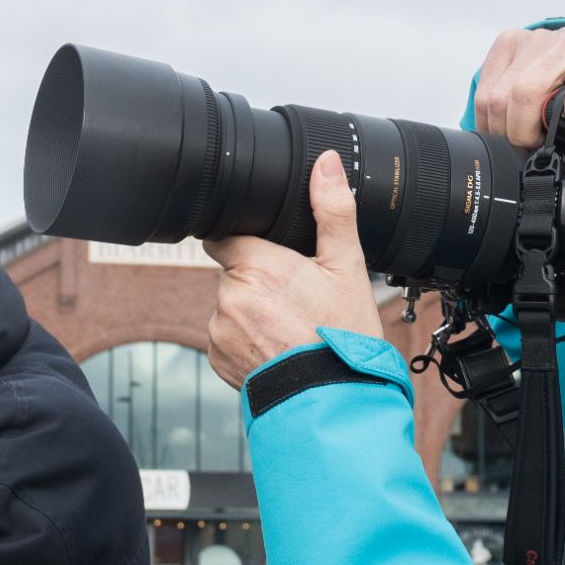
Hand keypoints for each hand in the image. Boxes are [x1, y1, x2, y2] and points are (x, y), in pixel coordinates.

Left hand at [202, 150, 384, 389]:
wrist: (335, 400)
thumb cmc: (343, 337)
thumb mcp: (348, 268)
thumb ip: (333, 211)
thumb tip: (327, 164)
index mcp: (256, 266)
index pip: (226, 236)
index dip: (249, 242)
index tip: (272, 256)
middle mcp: (228, 297)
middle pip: (234, 273)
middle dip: (259, 281)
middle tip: (296, 300)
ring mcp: (219, 331)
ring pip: (230, 306)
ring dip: (252, 312)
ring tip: (290, 328)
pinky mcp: (217, 359)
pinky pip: (226, 338)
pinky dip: (247, 341)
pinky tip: (277, 348)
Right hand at [472, 27, 564, 150]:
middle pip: (529, 88)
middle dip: (524, 130)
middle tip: (531, 150)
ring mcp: (532, 40)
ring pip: (501, 94)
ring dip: (503, 129)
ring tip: (516, 143)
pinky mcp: (506, 44)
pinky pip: (484, 89)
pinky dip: (488, 119)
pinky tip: (501, 129)